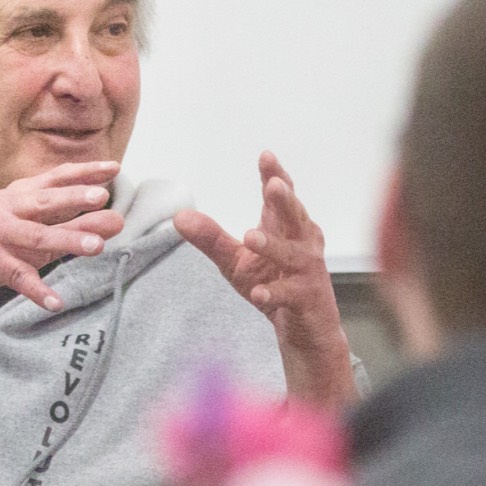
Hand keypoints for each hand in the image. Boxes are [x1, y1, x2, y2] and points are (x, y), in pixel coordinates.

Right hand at [0, 161, 124, 320]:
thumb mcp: (36, 234)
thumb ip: (74, 226)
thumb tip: (118, 220)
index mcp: (19, 195)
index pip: (55, 178)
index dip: (84, 173)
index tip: (114, 169)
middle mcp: (7, 209)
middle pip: (44, 201)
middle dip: (73, 197)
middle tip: (103, 196)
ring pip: (35, 237)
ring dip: (67, 241)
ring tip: (97, 246)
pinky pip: (17, 277)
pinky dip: (38, 291)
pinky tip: (56, 302)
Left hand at [174, 152, 357, 407]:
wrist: (304, 329)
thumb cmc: (274, 283)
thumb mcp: (236, 260)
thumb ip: (211, 237)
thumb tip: (178, 217)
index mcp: (285, 228)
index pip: (281, 197)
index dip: (275, 175)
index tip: (266, 156)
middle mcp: (302, 243)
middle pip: (295, 216)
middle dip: (285, 200)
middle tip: (273, 185)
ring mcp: (306, 271)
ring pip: (292, 254)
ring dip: (273, 246)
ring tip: (250, 236)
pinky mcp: (306, 299)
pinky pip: (289, 294)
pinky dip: (274, 293)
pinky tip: (259, 293)